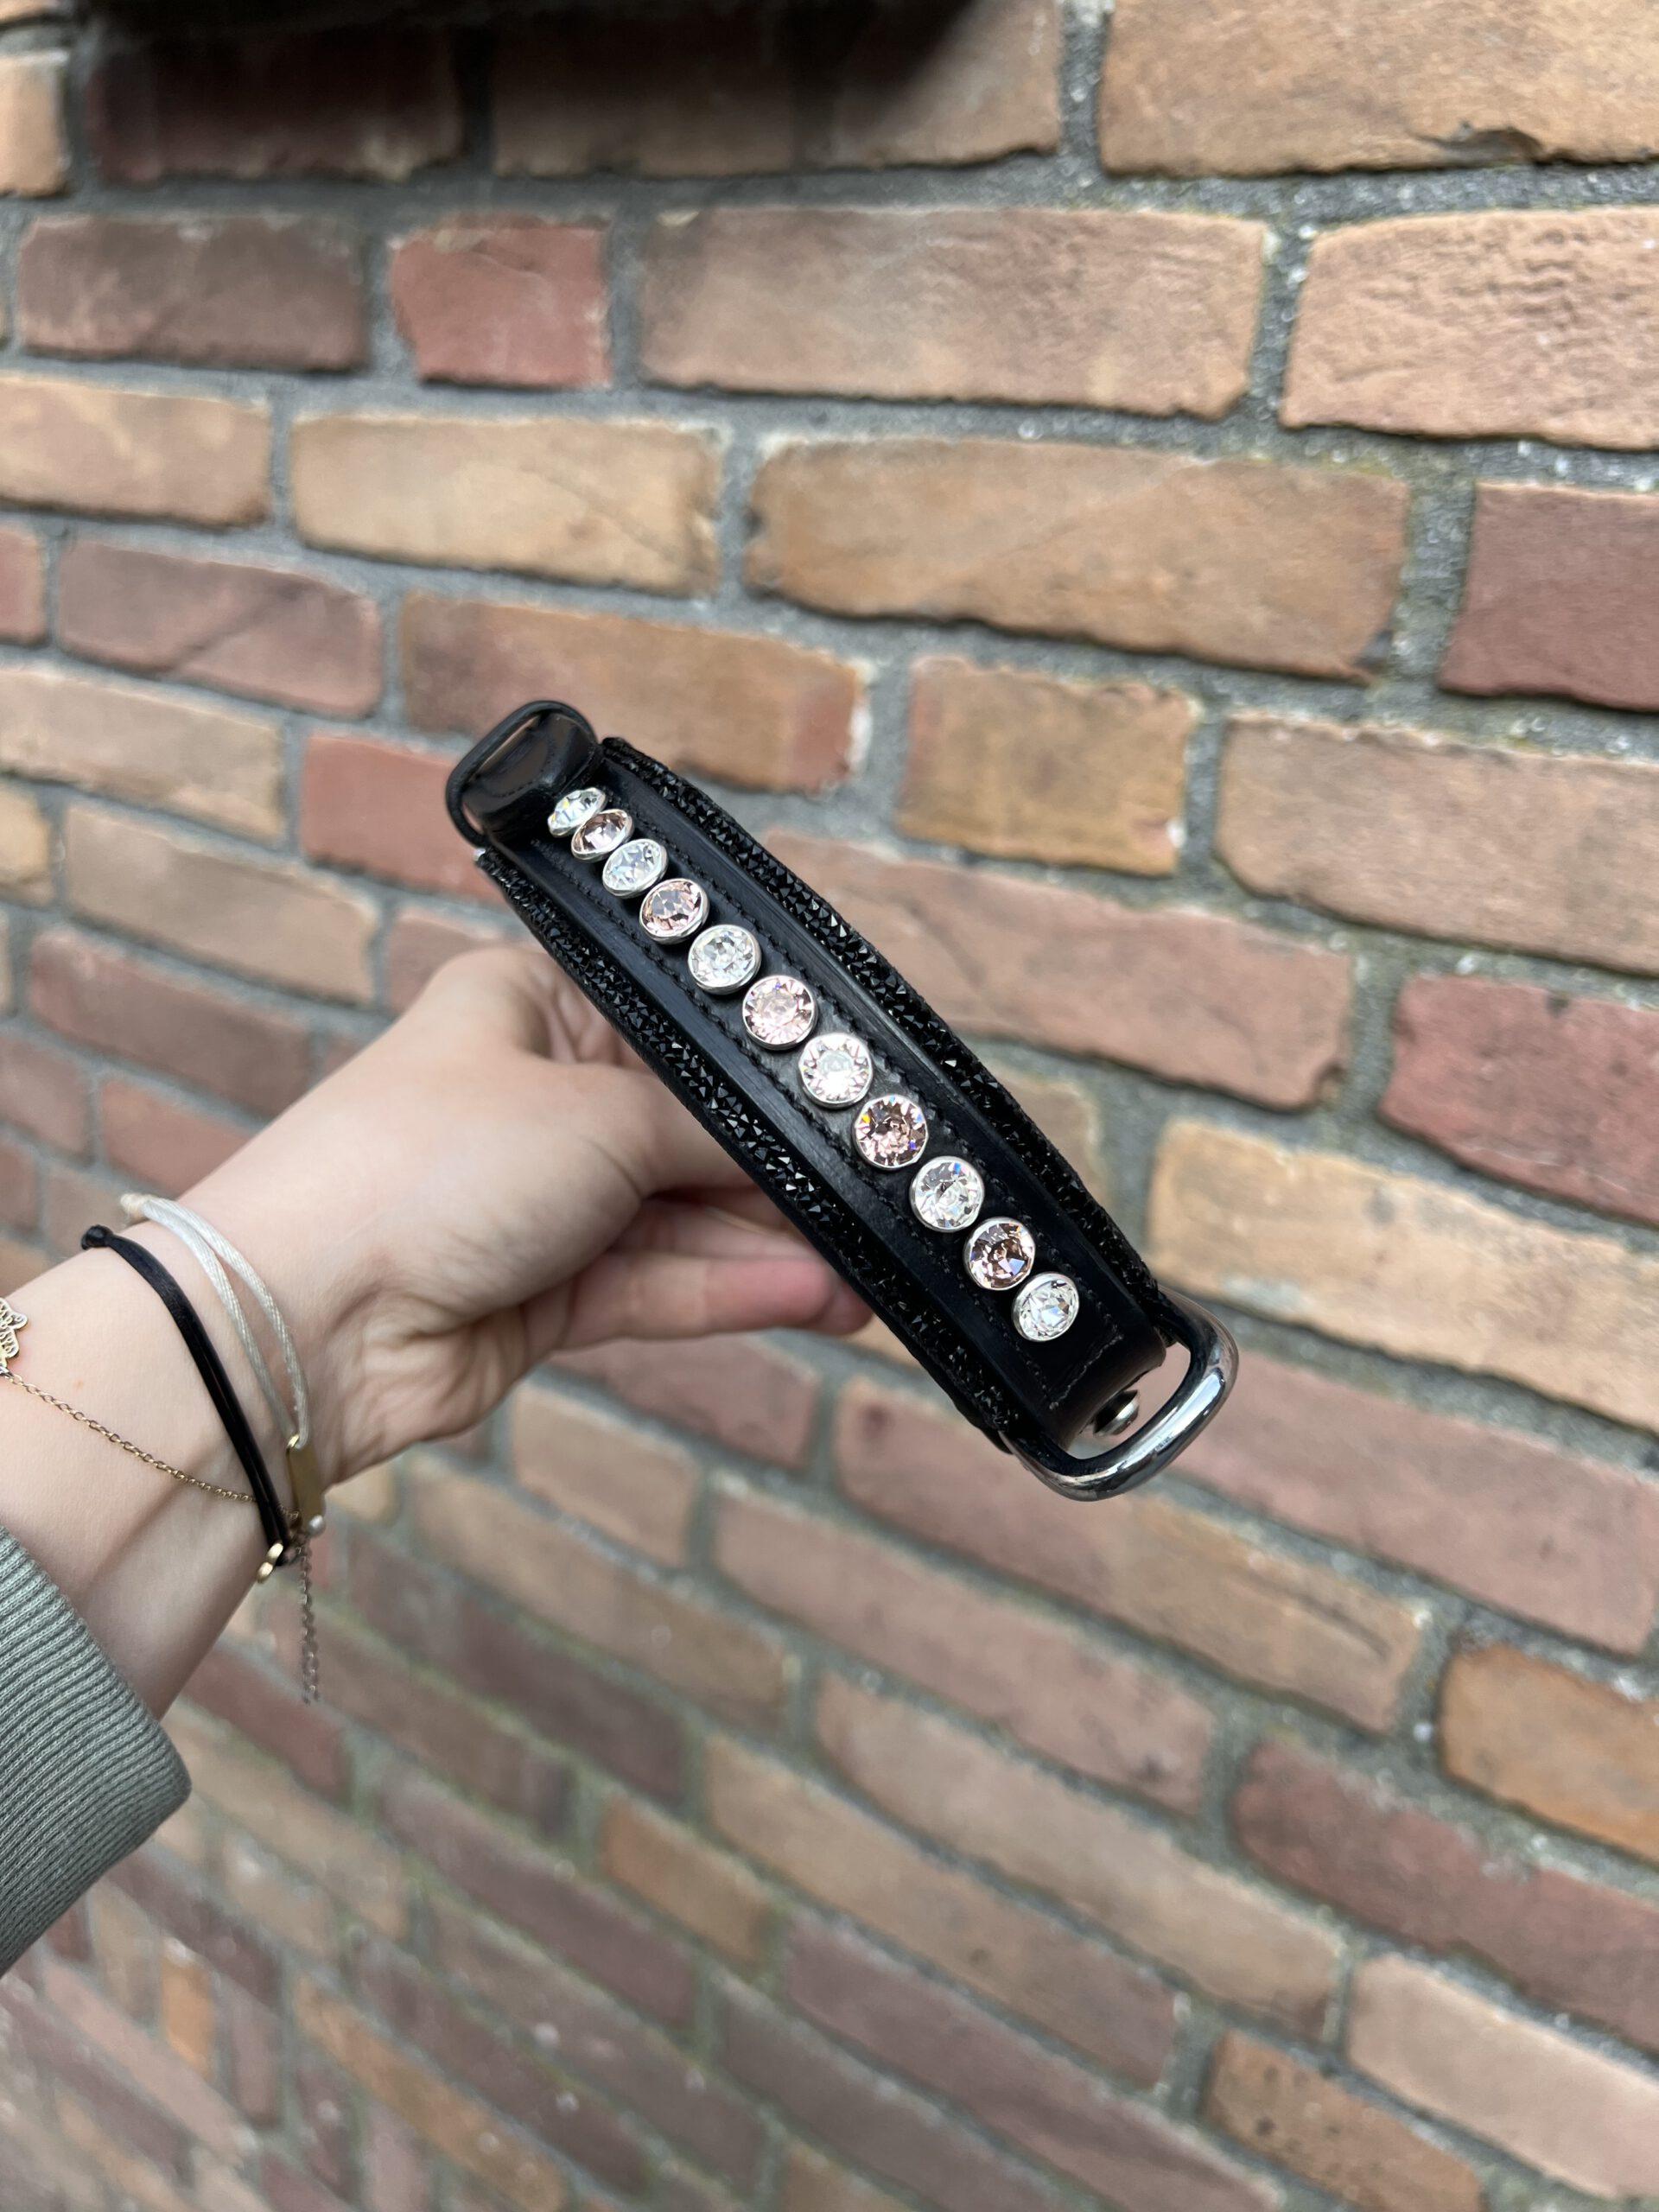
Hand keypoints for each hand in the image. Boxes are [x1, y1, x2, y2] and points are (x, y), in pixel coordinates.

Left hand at [176, 945, 867, 1486]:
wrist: (309, 1313)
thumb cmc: (431, 1163)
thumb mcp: (600, 1112)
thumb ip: (714, 1129)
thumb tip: (811, 1140)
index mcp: (537, 1004)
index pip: (682, 1026)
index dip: (770, 1066)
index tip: (859, 1098)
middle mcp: (542, 1094)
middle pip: (693, 1127)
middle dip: (784, 1169)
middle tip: (887, 1194)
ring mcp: (544, 1199)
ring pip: (685, 1216)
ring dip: (773, 1244)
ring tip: (872, 1269)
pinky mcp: (547, 1291)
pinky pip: (660, 1282)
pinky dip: (733, 1289)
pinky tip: (819, 1297)